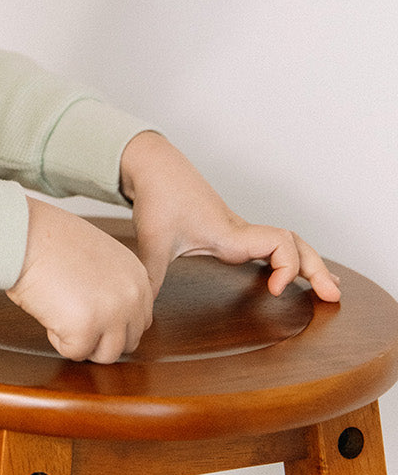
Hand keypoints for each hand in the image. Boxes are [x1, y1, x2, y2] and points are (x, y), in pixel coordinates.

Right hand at [8, 197, 153, 363]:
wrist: (26, 236)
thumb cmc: (51, 241)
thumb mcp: (100, 256)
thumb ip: (114, 284)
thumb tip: (110, 315)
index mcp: (137, 277)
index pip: (140, 321)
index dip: (113, 323)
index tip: (90, 312)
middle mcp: (132, 296)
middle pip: (128, 342)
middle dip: (100, 336)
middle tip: (73, 314)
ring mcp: (112, 314)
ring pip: (106, 355)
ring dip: (82, 342)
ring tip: (62, 313)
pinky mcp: (86, 328)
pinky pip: (74, 352)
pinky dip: (57, 337)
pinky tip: (49, 311)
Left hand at [119, 131, 340, 302]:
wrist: (154, 166)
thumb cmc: (157, 197)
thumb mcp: (152, 240)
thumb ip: (150, 275)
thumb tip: (141, 308)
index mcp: (230, 233)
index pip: (280, 245)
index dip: (287, 268)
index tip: (275, 291)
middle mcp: (241, 230)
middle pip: (295, 244)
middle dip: (316, 269)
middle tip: (333, 297)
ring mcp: (239, 229)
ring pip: (288, 241)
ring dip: (309, 263)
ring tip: (328, 288)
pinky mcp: (231, 230)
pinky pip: (271, 243)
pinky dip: (290, 257)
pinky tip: (295, 274)